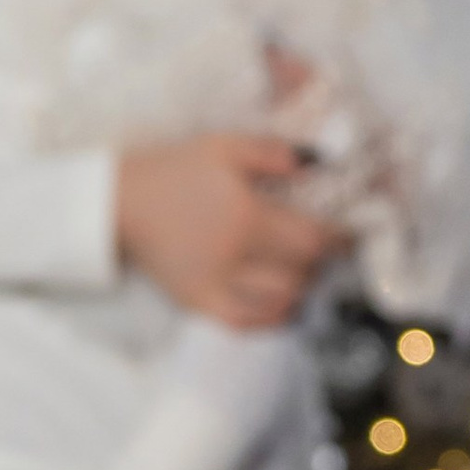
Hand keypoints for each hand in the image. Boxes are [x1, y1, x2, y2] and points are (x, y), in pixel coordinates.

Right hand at [115, 135, 336, 329]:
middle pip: (301, 274)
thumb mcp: (223, 146)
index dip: (339, 241)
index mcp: (246, 217)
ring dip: (300, 289)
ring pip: (279, 303)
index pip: (312, 241)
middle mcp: (234, 259)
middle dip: (321, 263)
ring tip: (301, 272)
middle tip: (324, 250)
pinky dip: (271, 316)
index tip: (349, 234)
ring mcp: (215, 286)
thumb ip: (272, 153)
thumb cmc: (174, 170)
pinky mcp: (198, 303)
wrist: (120, 203)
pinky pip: (246, 323)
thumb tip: (315, 165)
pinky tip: (278, 300)